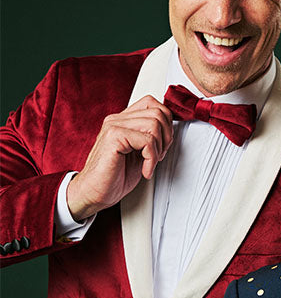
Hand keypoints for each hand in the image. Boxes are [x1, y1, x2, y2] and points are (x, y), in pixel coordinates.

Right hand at [67, 96, 172, 220]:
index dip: (166, 123)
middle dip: (167, 137)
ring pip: (154, 124)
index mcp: (123, 121)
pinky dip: (152, 159)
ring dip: (159, 148)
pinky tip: (145, 171)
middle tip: (159, 156)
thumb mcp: (139, 154)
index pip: (153, 104)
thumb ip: (151, 139)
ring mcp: (114, 126)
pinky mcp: (114, 137)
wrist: (94, 193)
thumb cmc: (114, 177)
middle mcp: (117, 120)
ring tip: (150, 163)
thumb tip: (169, 131)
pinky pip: (147, 140)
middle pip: (158, 112)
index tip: (163, 145)